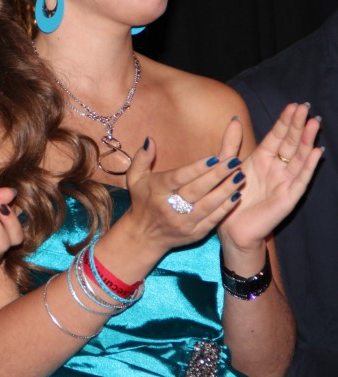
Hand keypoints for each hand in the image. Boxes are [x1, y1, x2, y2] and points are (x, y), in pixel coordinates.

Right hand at [123, 136, 245, 258]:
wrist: (143, 236)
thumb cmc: (142, 201)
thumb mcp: (135, 178)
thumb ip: (141, 158)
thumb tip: (151, 140)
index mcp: (157, 190)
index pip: (179, 178)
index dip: (196, 168)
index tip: (214, 157)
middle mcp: (170, 207)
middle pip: (197, 190)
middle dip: (217, 175)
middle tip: (234, 161)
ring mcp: (184, 222)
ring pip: (208, 205)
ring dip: (226, 190)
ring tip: (240, 176)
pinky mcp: (195, 233)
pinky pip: (213, 219)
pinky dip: (226, 208)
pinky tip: (237, 196)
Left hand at [218, 103, 321, 251]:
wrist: (232, 227)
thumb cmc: (231, 196)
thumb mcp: (228, 165)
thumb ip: (231, 143)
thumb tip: (235, 118)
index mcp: (262, 159)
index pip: (277, 136)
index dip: (285, 121)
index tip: (293, 105)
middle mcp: (276, 168)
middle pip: (290, 143)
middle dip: (298, 125)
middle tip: (305, 107)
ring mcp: (284, 182)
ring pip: (300, 158)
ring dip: (307, 141)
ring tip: (314, 123)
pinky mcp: (288, 197)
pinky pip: (301, 180)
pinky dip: (309, 166)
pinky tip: (317, 152)